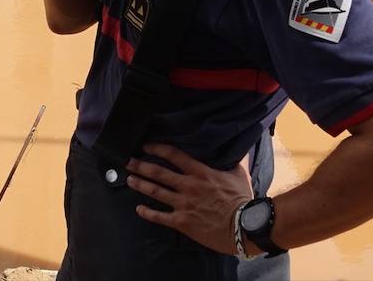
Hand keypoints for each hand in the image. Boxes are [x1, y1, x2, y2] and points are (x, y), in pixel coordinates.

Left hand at [126, 143, 254, 256]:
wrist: (244, 226)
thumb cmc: (242, 200)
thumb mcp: (239, 175)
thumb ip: (235, 161)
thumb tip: (240, 148)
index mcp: (200, 173)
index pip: (174, 155)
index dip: (158, 148)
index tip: (146, 146)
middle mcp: (188, 186)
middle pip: (158, 172)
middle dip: (141, 166)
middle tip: (128, 161)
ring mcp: (183, 204)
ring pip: (155, 192)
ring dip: (140, 184)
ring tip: (129, 180)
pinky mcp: (182, 222)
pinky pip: (159, 217)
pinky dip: (147, 212)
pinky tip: (138, 209)